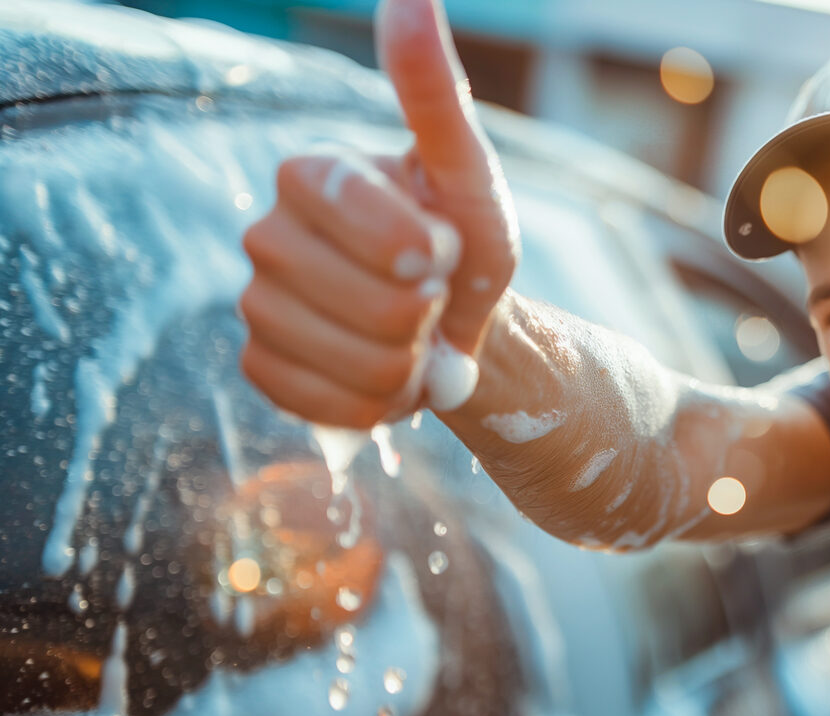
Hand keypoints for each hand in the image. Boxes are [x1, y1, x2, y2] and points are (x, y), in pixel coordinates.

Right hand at [240, 0, 517, 427]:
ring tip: (414, 337)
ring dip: (412, 361)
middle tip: (432, 297)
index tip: (444, 247)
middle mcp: (265, 233)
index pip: (351, 208)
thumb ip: (434, 93)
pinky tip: (388, 373)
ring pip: (357, 359)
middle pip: (371, 300)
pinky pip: (326, 403)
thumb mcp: (466, 171)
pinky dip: (380, 402)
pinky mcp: (261, 368)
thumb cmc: (464, 241)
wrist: (458, 326)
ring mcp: (256, 304)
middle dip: (430, 310)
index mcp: (307, 174)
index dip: (417, 242)